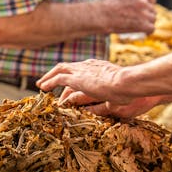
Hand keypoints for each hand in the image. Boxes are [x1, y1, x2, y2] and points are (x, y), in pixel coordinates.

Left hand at [38, 59, 158, 118]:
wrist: (127, 82)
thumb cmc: (130, 89)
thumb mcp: (120, 93)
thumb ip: (113, 97)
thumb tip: (111, 105)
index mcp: (100, 67)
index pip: (81, 71)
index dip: (74, 77)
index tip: (68, 86)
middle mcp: (89, 65)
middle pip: (69, 67)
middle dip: (57, 73)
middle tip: (48, 81)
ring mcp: (83, 71)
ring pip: (60, 69)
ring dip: (50, 76)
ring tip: (41, 84)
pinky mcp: (77, 78)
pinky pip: (58, 79)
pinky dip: (50, 82)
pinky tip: (44, 88)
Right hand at [102, 0, 155, 34]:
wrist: (100, 15)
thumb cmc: (104, 7)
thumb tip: (127, 4)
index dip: (150, 5)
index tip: (147, 10)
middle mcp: (142, 1)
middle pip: (152, 10)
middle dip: (148, 16)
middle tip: (142, 21)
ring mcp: (143, 13)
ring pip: (153, 20)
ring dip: (148, 24)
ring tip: (143, 29)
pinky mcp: (143, 24)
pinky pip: (151, 28)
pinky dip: (148, 32)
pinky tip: (144, 34)